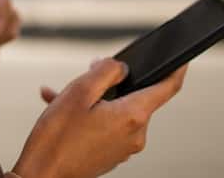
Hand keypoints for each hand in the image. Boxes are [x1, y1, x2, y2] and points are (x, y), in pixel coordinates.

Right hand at [11, 58, 188, 177]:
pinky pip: (106, 125)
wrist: (41, 175)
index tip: (182, 57)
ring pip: (115, 110)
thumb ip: (106, 71)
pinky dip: (88, 114)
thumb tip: (122, 67)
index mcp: (132, 116)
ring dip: (92, 98)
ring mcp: (123, 147)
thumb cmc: (57, 136)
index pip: (167, 88)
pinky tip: (60, 108)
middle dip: (112, 81)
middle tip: (85, 73)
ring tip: (61, 95)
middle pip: (133, 96)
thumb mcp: (79, 91)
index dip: (177, 68)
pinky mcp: (111, 154)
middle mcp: (134, 135)